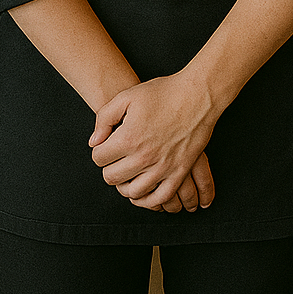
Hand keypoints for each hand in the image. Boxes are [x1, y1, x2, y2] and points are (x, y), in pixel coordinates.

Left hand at [89, 72, 217, 212]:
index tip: (106, 146)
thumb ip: (104, 118)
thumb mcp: (127, 96)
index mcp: (128, 139)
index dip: (99, 151)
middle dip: (109, 168)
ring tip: (128, 174)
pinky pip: (161, 197)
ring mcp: (163, 167)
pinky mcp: (179, 172)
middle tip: (116, 159)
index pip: (99, 158)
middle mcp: (144, 157)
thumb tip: (95, 142)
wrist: (198, 94)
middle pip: (112, 177)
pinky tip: (145, 192)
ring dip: (126, 185)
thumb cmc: (164, 92)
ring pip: (133, 192)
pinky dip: (150, 200)